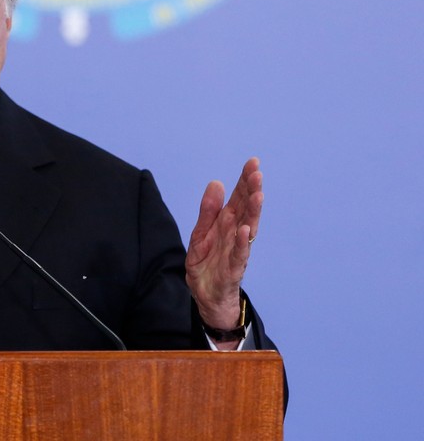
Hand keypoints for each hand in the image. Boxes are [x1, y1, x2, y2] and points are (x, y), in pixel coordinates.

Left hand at [185, 158, 262, 333]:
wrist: (206, 297)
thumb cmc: (207, 263)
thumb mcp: (201, 233)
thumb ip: (208, 210)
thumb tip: (216, 182)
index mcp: (228, 224)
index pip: (239, 198)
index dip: (245, 181)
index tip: (253, 162)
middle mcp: (236, 234)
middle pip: (246, 210)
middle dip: (252, 191)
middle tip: (257, 172)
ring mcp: (236, 251)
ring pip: (248, 228)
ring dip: (253, 212)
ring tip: (257, 194)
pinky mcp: (233, 269)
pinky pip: (240, 254)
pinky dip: (243, 242)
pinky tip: (246, 229)